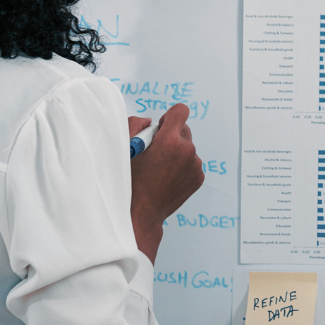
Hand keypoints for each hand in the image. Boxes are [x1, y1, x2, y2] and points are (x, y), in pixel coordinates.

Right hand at [129, 102, 204, 262]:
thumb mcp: (125, 147)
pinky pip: (191, 163)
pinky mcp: (199, 178)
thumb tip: (151, 121)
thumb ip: (136, 124)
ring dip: (176, 153)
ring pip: (187, 148)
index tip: (161, 127)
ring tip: (159, 169)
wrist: (141, 213)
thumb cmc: (129, 181)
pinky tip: (167, 178)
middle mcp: (187, 151)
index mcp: (169, 140)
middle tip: (155, 152)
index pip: (180, 111)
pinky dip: (181, 167)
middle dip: (170, 137)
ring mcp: (195, 166)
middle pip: (184, 130)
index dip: (169, 117)